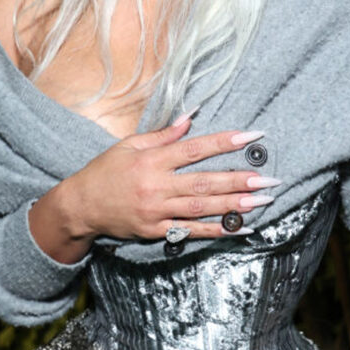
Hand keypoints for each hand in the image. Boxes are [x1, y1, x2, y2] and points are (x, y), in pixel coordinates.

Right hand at [60, 114, 277, 243]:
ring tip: (262, 201)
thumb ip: (162, 135)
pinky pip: (190, 231)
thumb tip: (190, 118)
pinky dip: (215, 230)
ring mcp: (157, 211)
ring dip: (234, 205)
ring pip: (201, 208)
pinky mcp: (155, 230)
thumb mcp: (129, 145)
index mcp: (151, 160)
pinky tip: (238, 228)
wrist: (81, 206)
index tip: (251, 135)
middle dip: (239, 180)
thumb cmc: (104, 171)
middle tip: (269, 179)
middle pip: (204, 182)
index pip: (194, 149)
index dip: (224, 141)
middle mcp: (156, 186)